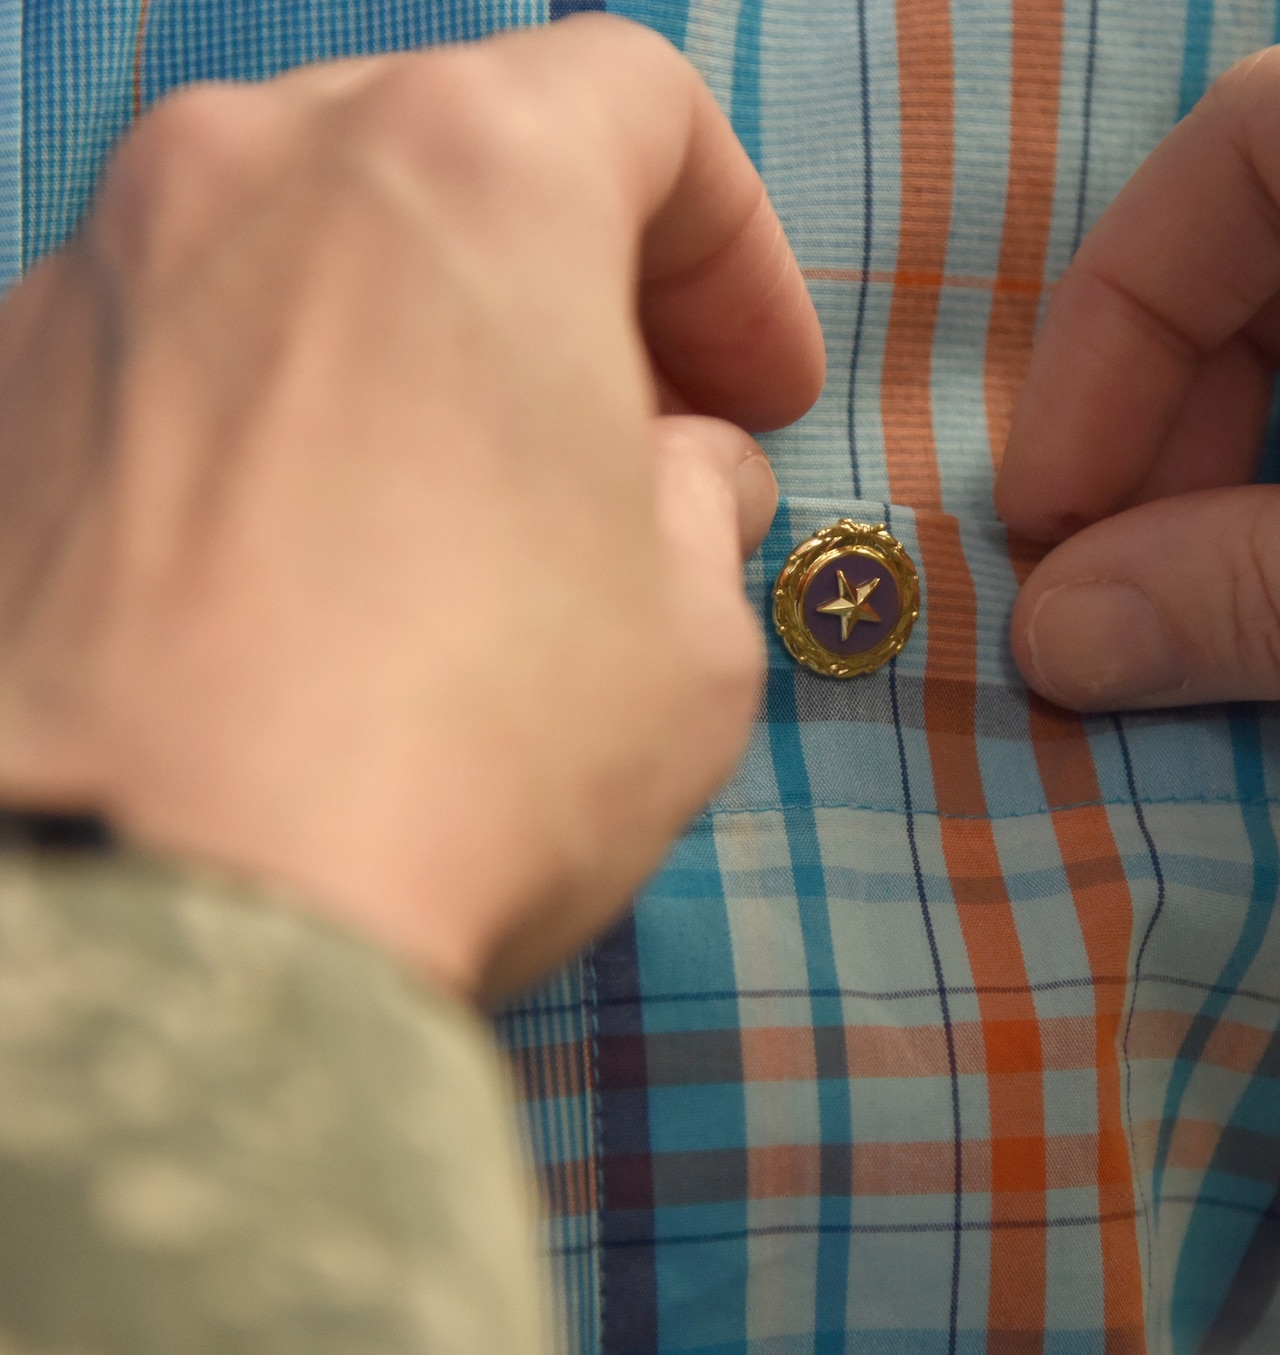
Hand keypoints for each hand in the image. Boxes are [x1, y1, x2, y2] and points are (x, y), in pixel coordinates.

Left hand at [0, 16, 824, 998]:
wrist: (160, 916)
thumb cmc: (462, 750)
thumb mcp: (696, 630)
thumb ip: (700, 500)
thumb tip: (669, 474)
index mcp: (469, 177)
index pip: (639, 107)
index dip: (736, 249)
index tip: (757, 384)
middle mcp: (255, 173)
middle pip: (461, 155)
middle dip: (577, 284)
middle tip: (641, 433)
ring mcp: (97, 279)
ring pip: (308, 249)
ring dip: (423, 344)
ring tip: (478, 513)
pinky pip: (183, 359)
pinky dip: (279, 417)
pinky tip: (321, 572)